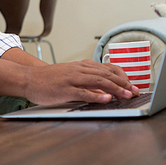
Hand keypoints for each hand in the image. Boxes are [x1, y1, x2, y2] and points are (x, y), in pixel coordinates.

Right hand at [23, 59, 138, 106]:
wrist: (29, 78)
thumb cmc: (50, 79)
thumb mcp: (71, 76)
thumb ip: (88, 82)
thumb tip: (105, 91)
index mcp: (82, 66)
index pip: (108, 69)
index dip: (123, 77)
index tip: (133, 86)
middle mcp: (80, 70)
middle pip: (107, 75)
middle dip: (124, 84)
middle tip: (136, 92)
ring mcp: (73, 79)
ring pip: (99, 81)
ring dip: (115, 89)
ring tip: (127, 95)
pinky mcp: (65, 89)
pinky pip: (84, 92)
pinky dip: (97, 95)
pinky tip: (107, 99)